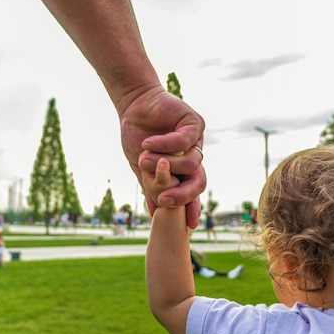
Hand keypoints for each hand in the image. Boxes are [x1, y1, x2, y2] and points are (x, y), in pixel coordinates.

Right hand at [121, 87, 205, 227]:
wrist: (134, 108)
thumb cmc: (137, 136)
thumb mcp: (141, 166)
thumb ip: (149, 186)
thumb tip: (153, 213)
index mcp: (183, 169)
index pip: (193, 191)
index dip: (193, 207)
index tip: (190, 226)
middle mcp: (193, 156)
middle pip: (200, 181)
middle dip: (184, 194)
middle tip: (165, 200)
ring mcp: (196, 140)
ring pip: (192, 163)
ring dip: (166, 165)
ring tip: (144, 160)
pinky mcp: (194, 123)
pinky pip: (185, 140)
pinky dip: (166, 144)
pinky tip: (149, 144)